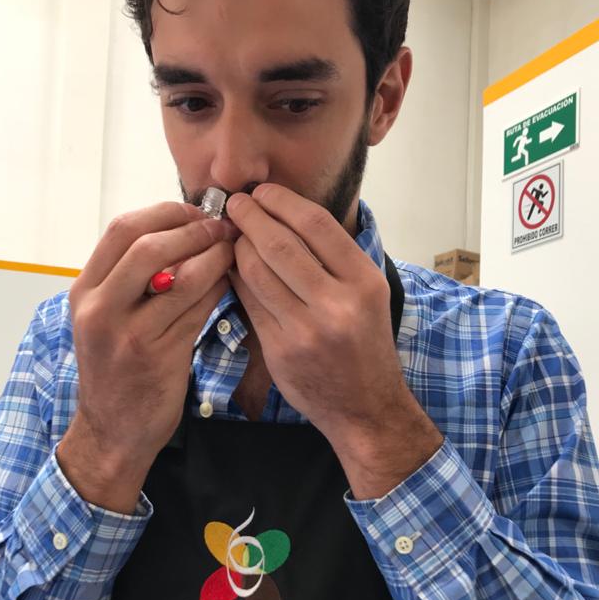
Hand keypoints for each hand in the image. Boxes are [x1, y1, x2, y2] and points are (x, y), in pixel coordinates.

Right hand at [66, 201, 236, 469]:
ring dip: (214, 257)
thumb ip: (130, 279)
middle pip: (148, 245)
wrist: (112, 431)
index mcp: (84, 292)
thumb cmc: (116, 370)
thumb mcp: (106, 319)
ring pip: (181, 277)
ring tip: (233, 250)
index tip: (194, 213)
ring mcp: (129, 334)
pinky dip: (218, 289)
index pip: (121, 230)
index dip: (164, 213)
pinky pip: (198, 310)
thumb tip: (182, 231)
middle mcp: (100, 309)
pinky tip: (230, 282)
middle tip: (222, 228)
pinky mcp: (160, 357)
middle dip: (193, 229)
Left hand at [225, 184, 442, 493]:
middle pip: (281, 244)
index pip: (316, 225)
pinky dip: (236, 278)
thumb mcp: (367, 296)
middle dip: (251, 217)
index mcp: (364, 282)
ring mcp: (306, 329)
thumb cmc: (364, 346)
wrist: (365, 408)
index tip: (262, 192)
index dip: (282, 201)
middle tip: (235, 204)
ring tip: (231, 233)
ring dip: (238, 246)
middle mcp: (338, 304)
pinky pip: (249, 302)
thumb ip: (334, 260)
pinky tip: (231, 266)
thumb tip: (285, 215)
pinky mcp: (280, 350)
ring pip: (257, 272)